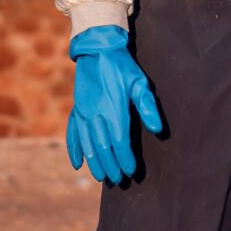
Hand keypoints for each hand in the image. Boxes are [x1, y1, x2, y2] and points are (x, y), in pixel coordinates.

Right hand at [65, 26, 162, 183]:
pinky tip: (77, 163)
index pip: (120, 142)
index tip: (131, 171)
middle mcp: (95, 114)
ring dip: (94, 163)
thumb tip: (158, 130)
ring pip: (87, 144)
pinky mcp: (76, 109)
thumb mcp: (140, 83)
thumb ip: (148, 106)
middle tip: (118, 180)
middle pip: (103, 148)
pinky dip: (74, 150)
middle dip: (111, 166)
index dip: (125, 159)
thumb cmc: (122, 67)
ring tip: (101, 177)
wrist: (97, 50)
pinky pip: (72, 134)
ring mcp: (83, 113)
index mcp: (113, 110)